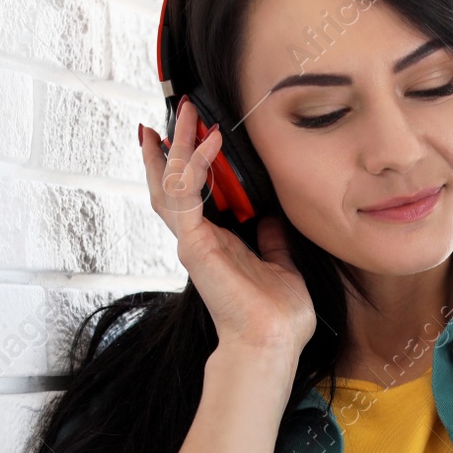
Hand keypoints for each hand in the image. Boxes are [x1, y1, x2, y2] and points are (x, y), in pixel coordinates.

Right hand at [137, 98, 316, 360]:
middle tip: (178, 110)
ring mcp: (193, 241)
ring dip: (176, 144)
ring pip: (170, 182)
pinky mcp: (195, 244)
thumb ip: (273, 240)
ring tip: (183, 112)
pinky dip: (195, 165)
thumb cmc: (277, 316)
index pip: (193, 194)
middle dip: (172, 144)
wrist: (271, 342)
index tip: (193, 132)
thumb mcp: (282, 264)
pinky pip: (187, 194)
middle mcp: (199, 239)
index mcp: (217, 243)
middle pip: (171, 182)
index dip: (189, 162)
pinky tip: (209, 141)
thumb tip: (273, 217)